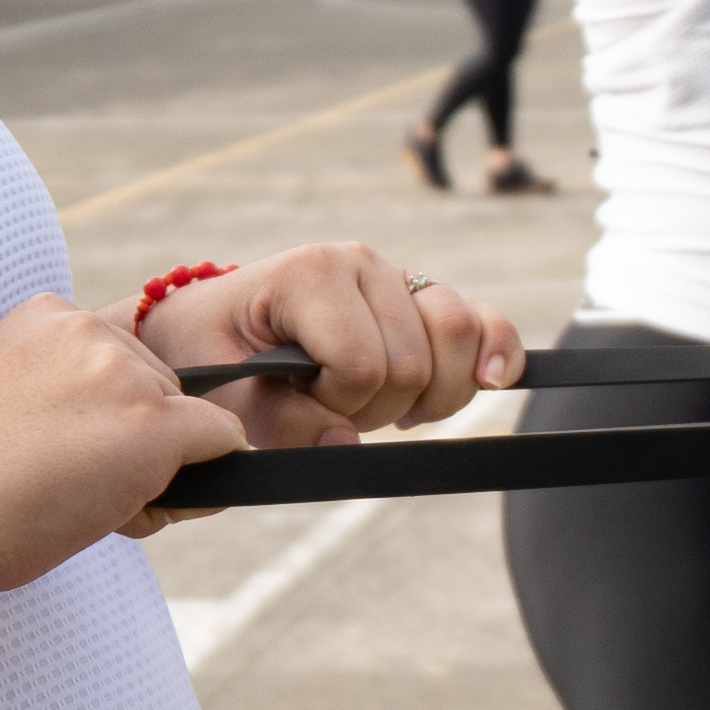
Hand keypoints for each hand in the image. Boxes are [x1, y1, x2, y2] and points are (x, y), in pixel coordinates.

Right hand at [0, 295, 252, 601]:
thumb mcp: (5, 404)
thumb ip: (64, 399)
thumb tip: (122, 440)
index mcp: (46, 316)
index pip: (118, 365)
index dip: (103, 421)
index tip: (54, 455)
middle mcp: (89, 329)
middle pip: (159, 391)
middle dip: (135, 443)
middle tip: (63, 488)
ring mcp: (123, 374)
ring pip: (188, 425)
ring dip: (154, 470)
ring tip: (74, 502)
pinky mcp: (151, 424)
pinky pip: (220, 443)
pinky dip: (198, 483)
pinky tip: (133, 508)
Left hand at [151, 244, 526, 457]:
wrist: (213, 327)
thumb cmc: (216, 358)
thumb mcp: (226, 399)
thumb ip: (281, 427)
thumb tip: (346, 447)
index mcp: (311, 274)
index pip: (361, 364)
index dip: (338, 406)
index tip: (297, 400)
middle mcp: (361, 263)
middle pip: (412, 362)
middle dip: (376, 407)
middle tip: (328, 404)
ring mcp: (398, 278)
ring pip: (457, 339)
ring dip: (426, 394)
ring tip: (380, 404)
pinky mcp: (424, 298)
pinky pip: (483, 323)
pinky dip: (496, 352)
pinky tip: (490, 380)